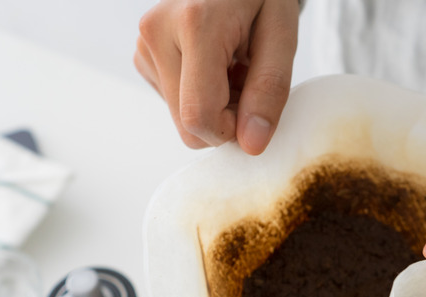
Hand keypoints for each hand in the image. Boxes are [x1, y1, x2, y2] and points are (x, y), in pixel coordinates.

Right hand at [134, 0, 298, 153]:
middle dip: (225, 117)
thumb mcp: (282, 36)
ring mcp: (144, 46)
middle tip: (247, 81)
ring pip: (180, 119)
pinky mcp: (143, 57)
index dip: (231, 129)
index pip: (199, 116)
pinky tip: (215, 65)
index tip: (254, 106)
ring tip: (233, 66)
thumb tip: (251, 144)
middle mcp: (157, 34)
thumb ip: (270, 90)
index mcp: (193, 24)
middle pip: (187, 125)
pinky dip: (200, 95)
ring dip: (214, 105)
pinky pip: (174, 104)